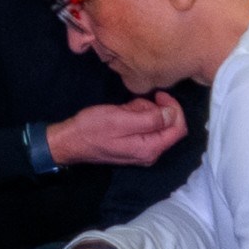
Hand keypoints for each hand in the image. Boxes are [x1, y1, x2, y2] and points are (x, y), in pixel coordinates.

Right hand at [45, 92, 187, 167]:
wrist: (69, 141)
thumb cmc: (92, 129)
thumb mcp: (120, 119)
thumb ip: (150, 118)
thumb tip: (173, 113)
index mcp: (150, 148)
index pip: (179, 128)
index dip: (174, 109)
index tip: (159, 94)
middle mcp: (150, 153)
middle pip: (168, 127)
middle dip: (155, 110)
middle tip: (134, 102)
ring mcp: (141, 151)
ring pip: (156, 126)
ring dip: (144, 112)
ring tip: (124, 108)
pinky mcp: (133, 147)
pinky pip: (144, 129)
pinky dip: (137, 118)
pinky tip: (122, 114)